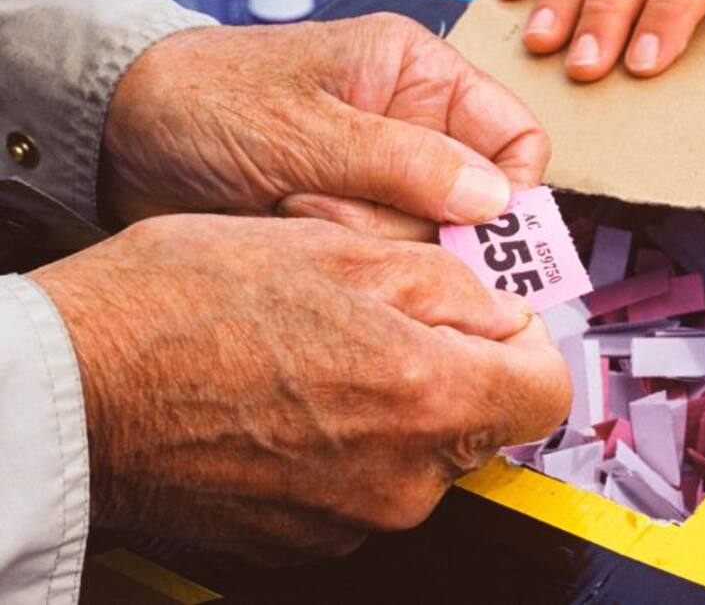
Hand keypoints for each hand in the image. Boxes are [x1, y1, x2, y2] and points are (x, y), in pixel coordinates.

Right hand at [31, 213, 569, 561]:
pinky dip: (352, 439)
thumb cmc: (186, 305)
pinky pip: (367, 482)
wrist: (75, 385)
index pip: (547, 390)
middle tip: (393, 314)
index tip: (496, 317)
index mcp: (426, 396)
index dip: (527, 342)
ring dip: (400, 400)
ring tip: (326, 347)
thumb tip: (501, 311)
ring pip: (423, 450)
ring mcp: (352, 518)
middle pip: (482, 420)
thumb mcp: (337, 247)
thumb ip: (448, 284)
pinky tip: (294, 392)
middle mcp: (401, 478)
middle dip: (457, 364)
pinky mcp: (306, 538)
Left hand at [100, 14, 549, 236]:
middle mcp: (413, 125)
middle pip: (474, 200)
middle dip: (414, 218)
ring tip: (297, 202)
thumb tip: (497, 201)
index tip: (479, 230)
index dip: (515, 189)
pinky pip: (379, 253)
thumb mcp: (307, 129)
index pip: (516, 135)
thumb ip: (406, 163)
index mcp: (419, 74)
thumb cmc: (205, 101)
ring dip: (367, 234)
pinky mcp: (348, 215)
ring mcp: (381, 175)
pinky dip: (340, 248)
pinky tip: (287, 217)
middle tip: (343, 204)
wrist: (116, 135)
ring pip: (425, 235)